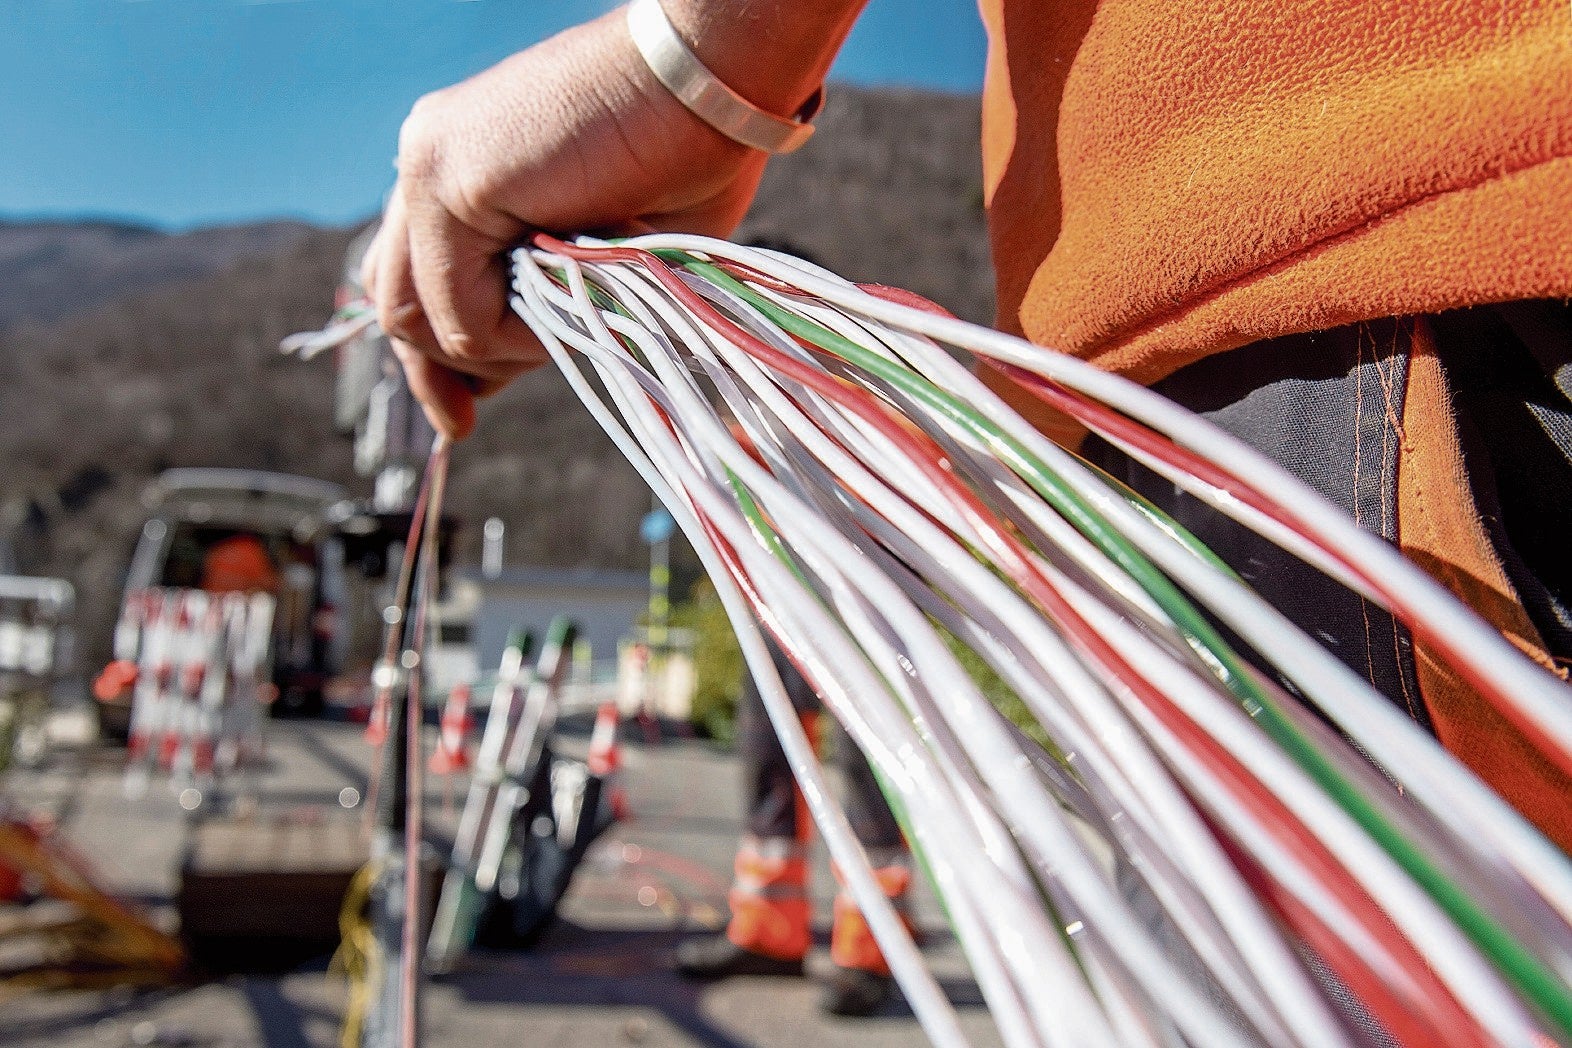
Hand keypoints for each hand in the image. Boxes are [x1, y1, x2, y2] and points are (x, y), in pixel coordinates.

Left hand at [361, 8, 767, 437]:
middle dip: (434, 374)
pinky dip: (512, 334)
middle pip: (394, 303)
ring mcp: (429, 168)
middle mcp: (428, 160)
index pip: (411, 280)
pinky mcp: (447, 182)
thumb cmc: (683, 157)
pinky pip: (457, 315)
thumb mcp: (595, 254)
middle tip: (464, 420)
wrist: (710, 84)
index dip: (429, 360)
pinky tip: (567, 298)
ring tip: (567, 314)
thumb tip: (495, 370)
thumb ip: (539, 298)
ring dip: (496, 347)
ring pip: (419, 318)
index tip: (457, 418)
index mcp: (460, 168)